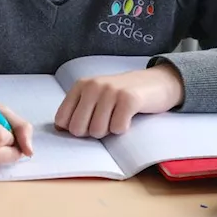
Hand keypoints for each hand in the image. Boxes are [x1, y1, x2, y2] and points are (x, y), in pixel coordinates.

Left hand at [54, 63, 184, 137]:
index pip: (62, 120)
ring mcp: (111, 91)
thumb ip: (77, 110)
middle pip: (77, 129)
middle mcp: (93, 85)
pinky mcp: (129, 99)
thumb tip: (59, 129)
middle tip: (106, 121)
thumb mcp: (96, 97)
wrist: (157, 83)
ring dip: (109, 131)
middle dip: (91, 133)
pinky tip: (129, 117)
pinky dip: (123, 128)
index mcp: (81, 85)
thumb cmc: (122, 95)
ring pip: (97, 131)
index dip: (75, 129)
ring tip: (117, 117)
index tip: (89, 123)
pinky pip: (117, 128)